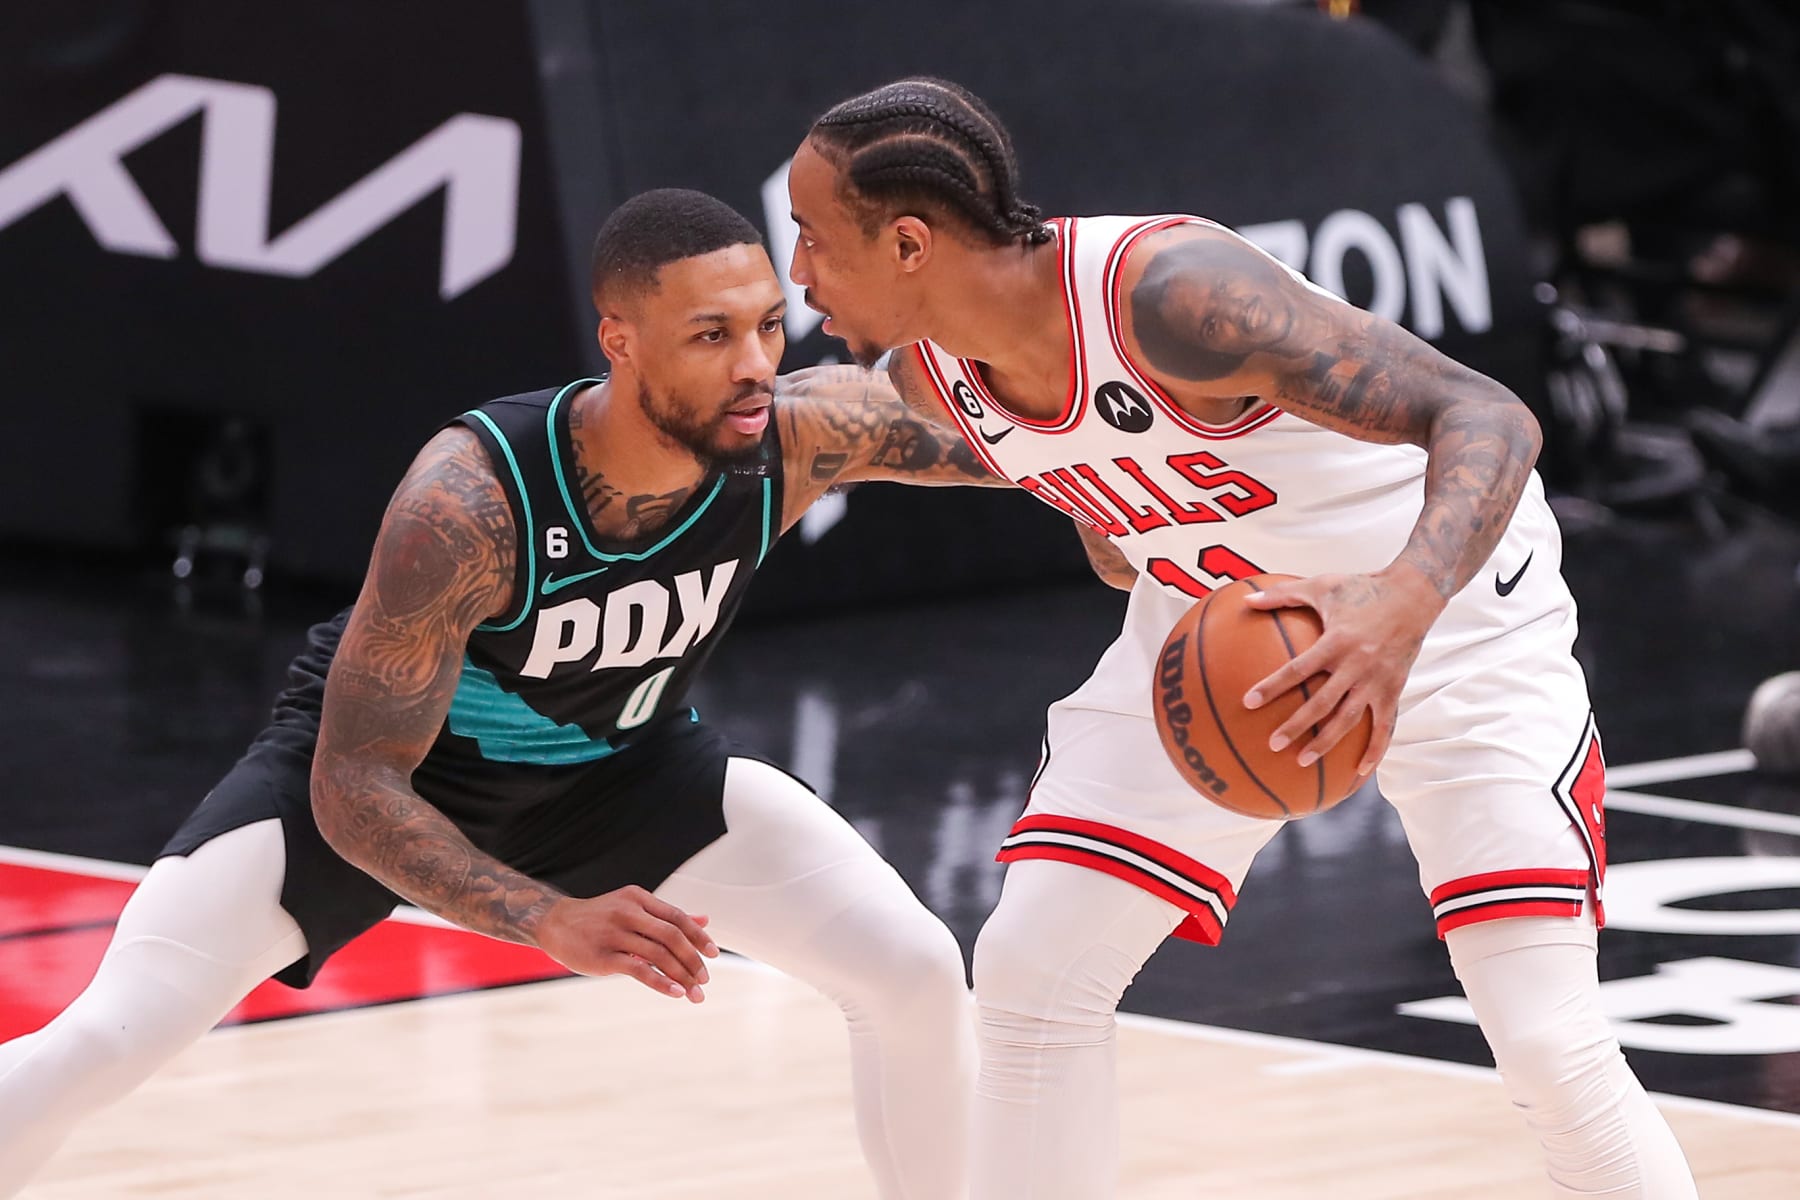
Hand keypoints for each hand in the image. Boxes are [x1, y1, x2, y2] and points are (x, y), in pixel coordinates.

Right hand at [533, 887, 719, 1002]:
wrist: (555, 923)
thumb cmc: (600, 917)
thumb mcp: (633, 908)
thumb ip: (667, 916)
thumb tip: (705, 920)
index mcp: (638, 898)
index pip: (677, 917)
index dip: (698, 936)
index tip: (714, 955)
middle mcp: (628, 912)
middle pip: (672, 935)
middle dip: (693, 960)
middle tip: (705, 980)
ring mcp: (614, 933)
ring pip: (659, 954)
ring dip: (681, 976)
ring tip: (695, 993)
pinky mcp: (603, 956)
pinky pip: (638, 969)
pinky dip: (660, 982)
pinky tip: (675, 992)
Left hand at [1240, 566, 1443, 775]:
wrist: (1414, 594)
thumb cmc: (1362, 587)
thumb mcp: (1321, 585)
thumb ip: (1282, 595)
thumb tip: (1245, 601)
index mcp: (1335, 641)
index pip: (1298, 669)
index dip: (1273, 686)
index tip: (1248, 702)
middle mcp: (1356, 665)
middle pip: (1322, 702)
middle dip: (1296, 725)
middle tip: (1272, 744)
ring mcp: (1377, 680)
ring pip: (1349, 719)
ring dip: (1326, 742)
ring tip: (1302, 761)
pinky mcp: (1394, 689)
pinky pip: (1385, 726)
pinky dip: (1375, 750)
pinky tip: (1358, 772)